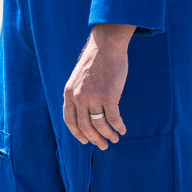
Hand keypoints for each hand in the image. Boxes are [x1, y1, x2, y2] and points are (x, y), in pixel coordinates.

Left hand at [63, 23, 134, 149]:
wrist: (106, 45)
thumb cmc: (95, 61)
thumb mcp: (79, 78)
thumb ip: (79, 94)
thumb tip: (86, 113)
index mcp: (69, 93)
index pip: (69, 120)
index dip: (77, 134)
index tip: (85, 141)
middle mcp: (79, 97)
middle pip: (85, 126)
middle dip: (94, 139)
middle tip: (103, 145)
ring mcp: (94, 97)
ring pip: (99, 125)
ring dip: (108, 135)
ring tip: (114, 139)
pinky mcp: (109, 95)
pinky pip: (113, 118)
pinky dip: (118, 127)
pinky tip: (122, 130)